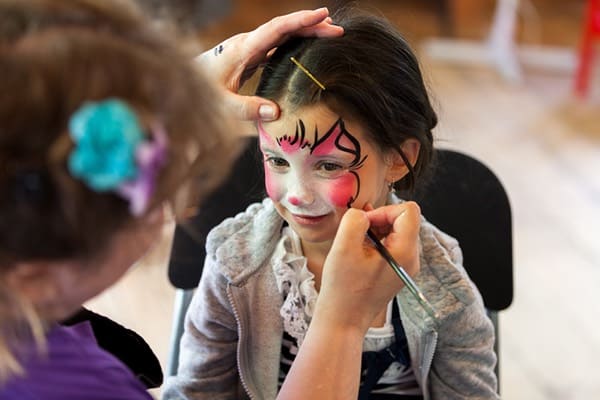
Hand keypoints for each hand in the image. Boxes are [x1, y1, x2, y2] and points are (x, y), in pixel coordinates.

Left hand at [196, 7, 342, 120]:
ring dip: (304, 33)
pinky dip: (293, 44)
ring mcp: (247, 48)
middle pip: (284, 28)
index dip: (300, 21)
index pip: (276, 29)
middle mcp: (246, 43)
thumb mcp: (222, 106)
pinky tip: (306, 49)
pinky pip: (275, 45)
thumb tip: (277, 112)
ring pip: (281, 35)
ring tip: (329, 35)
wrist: (178, 86)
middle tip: (337, 30)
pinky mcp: (247, 56)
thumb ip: (247, 109)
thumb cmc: (198, 94)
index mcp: (242, 49)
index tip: (322, 14)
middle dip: (311, 25)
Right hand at [316, 202, 420, 332]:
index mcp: (405, 252)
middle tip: (356, 233)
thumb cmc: (343, 288)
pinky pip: (391, 244)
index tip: (365, 224)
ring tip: (355, 243)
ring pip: (396, 231)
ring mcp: (405, 266)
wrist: (343, 320)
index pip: (408, 211)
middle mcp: (411, 258)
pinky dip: (375, 241)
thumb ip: (355, 220)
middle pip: (403, 220)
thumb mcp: (343, 247)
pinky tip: (358, 251)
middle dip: (378, 220)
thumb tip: (363, 214)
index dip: (384, 210)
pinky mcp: (396, 271)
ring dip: (375, 230)